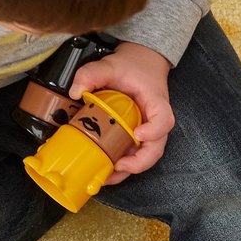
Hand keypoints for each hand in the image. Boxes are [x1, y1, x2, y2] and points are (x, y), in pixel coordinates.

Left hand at [71, 42, 173, 182]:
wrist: (142, 64)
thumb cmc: (134, 67)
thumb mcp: (112, 64)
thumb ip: (92, 73)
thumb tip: (76, 90)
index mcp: (156, 103)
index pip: (163, 121)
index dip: (153, 131)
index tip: (138, 133)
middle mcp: (155, 122)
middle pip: (156, 149)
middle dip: (138, 163)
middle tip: (119, 165)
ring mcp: (147, 133)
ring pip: (144, 158)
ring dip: (127, 170)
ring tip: (106, 176)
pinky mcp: (137, 139)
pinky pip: (133, 156)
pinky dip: (120, 167)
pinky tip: (105, 171)